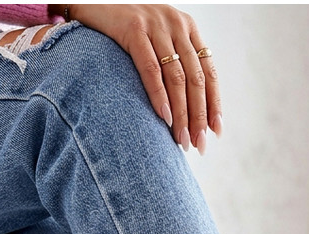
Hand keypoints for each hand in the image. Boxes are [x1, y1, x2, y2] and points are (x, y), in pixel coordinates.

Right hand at [49, 4, 221, 153]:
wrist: (93, 0)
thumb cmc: (124, 28)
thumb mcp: (156, 41)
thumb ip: (172, 63)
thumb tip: (185, 107)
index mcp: (187, 28)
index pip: (208, 72)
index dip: (213, 104)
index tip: (215, 131)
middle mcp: (176, 25)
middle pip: (196, 79)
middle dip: (199, 116)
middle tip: (198, 144)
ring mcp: (156, 25)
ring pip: (177, 78)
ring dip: (181, 113)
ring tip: (181, 139)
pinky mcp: (134, 29)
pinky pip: (151, 69)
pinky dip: (159, 95)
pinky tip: (164, 118)